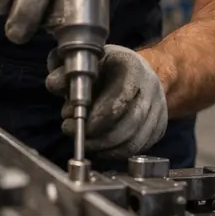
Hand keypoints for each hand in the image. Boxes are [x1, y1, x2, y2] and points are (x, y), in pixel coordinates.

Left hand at [46, 45, 167, 158]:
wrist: (141, 70)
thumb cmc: (109, 66)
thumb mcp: (85, 62)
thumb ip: (66, 72)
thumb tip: (55, 84)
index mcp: (133, 66)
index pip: (121, 96)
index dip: (100, 116)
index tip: (81, 126)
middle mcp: (151, 87)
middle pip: (130, 122)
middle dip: (101, 137)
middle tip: (79, 139)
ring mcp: (159, 108)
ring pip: (135, 140)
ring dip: (107, 148)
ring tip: (87, 144)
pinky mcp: (159, 126)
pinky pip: (139, 148)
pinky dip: (118, 153)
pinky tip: (102, 148)